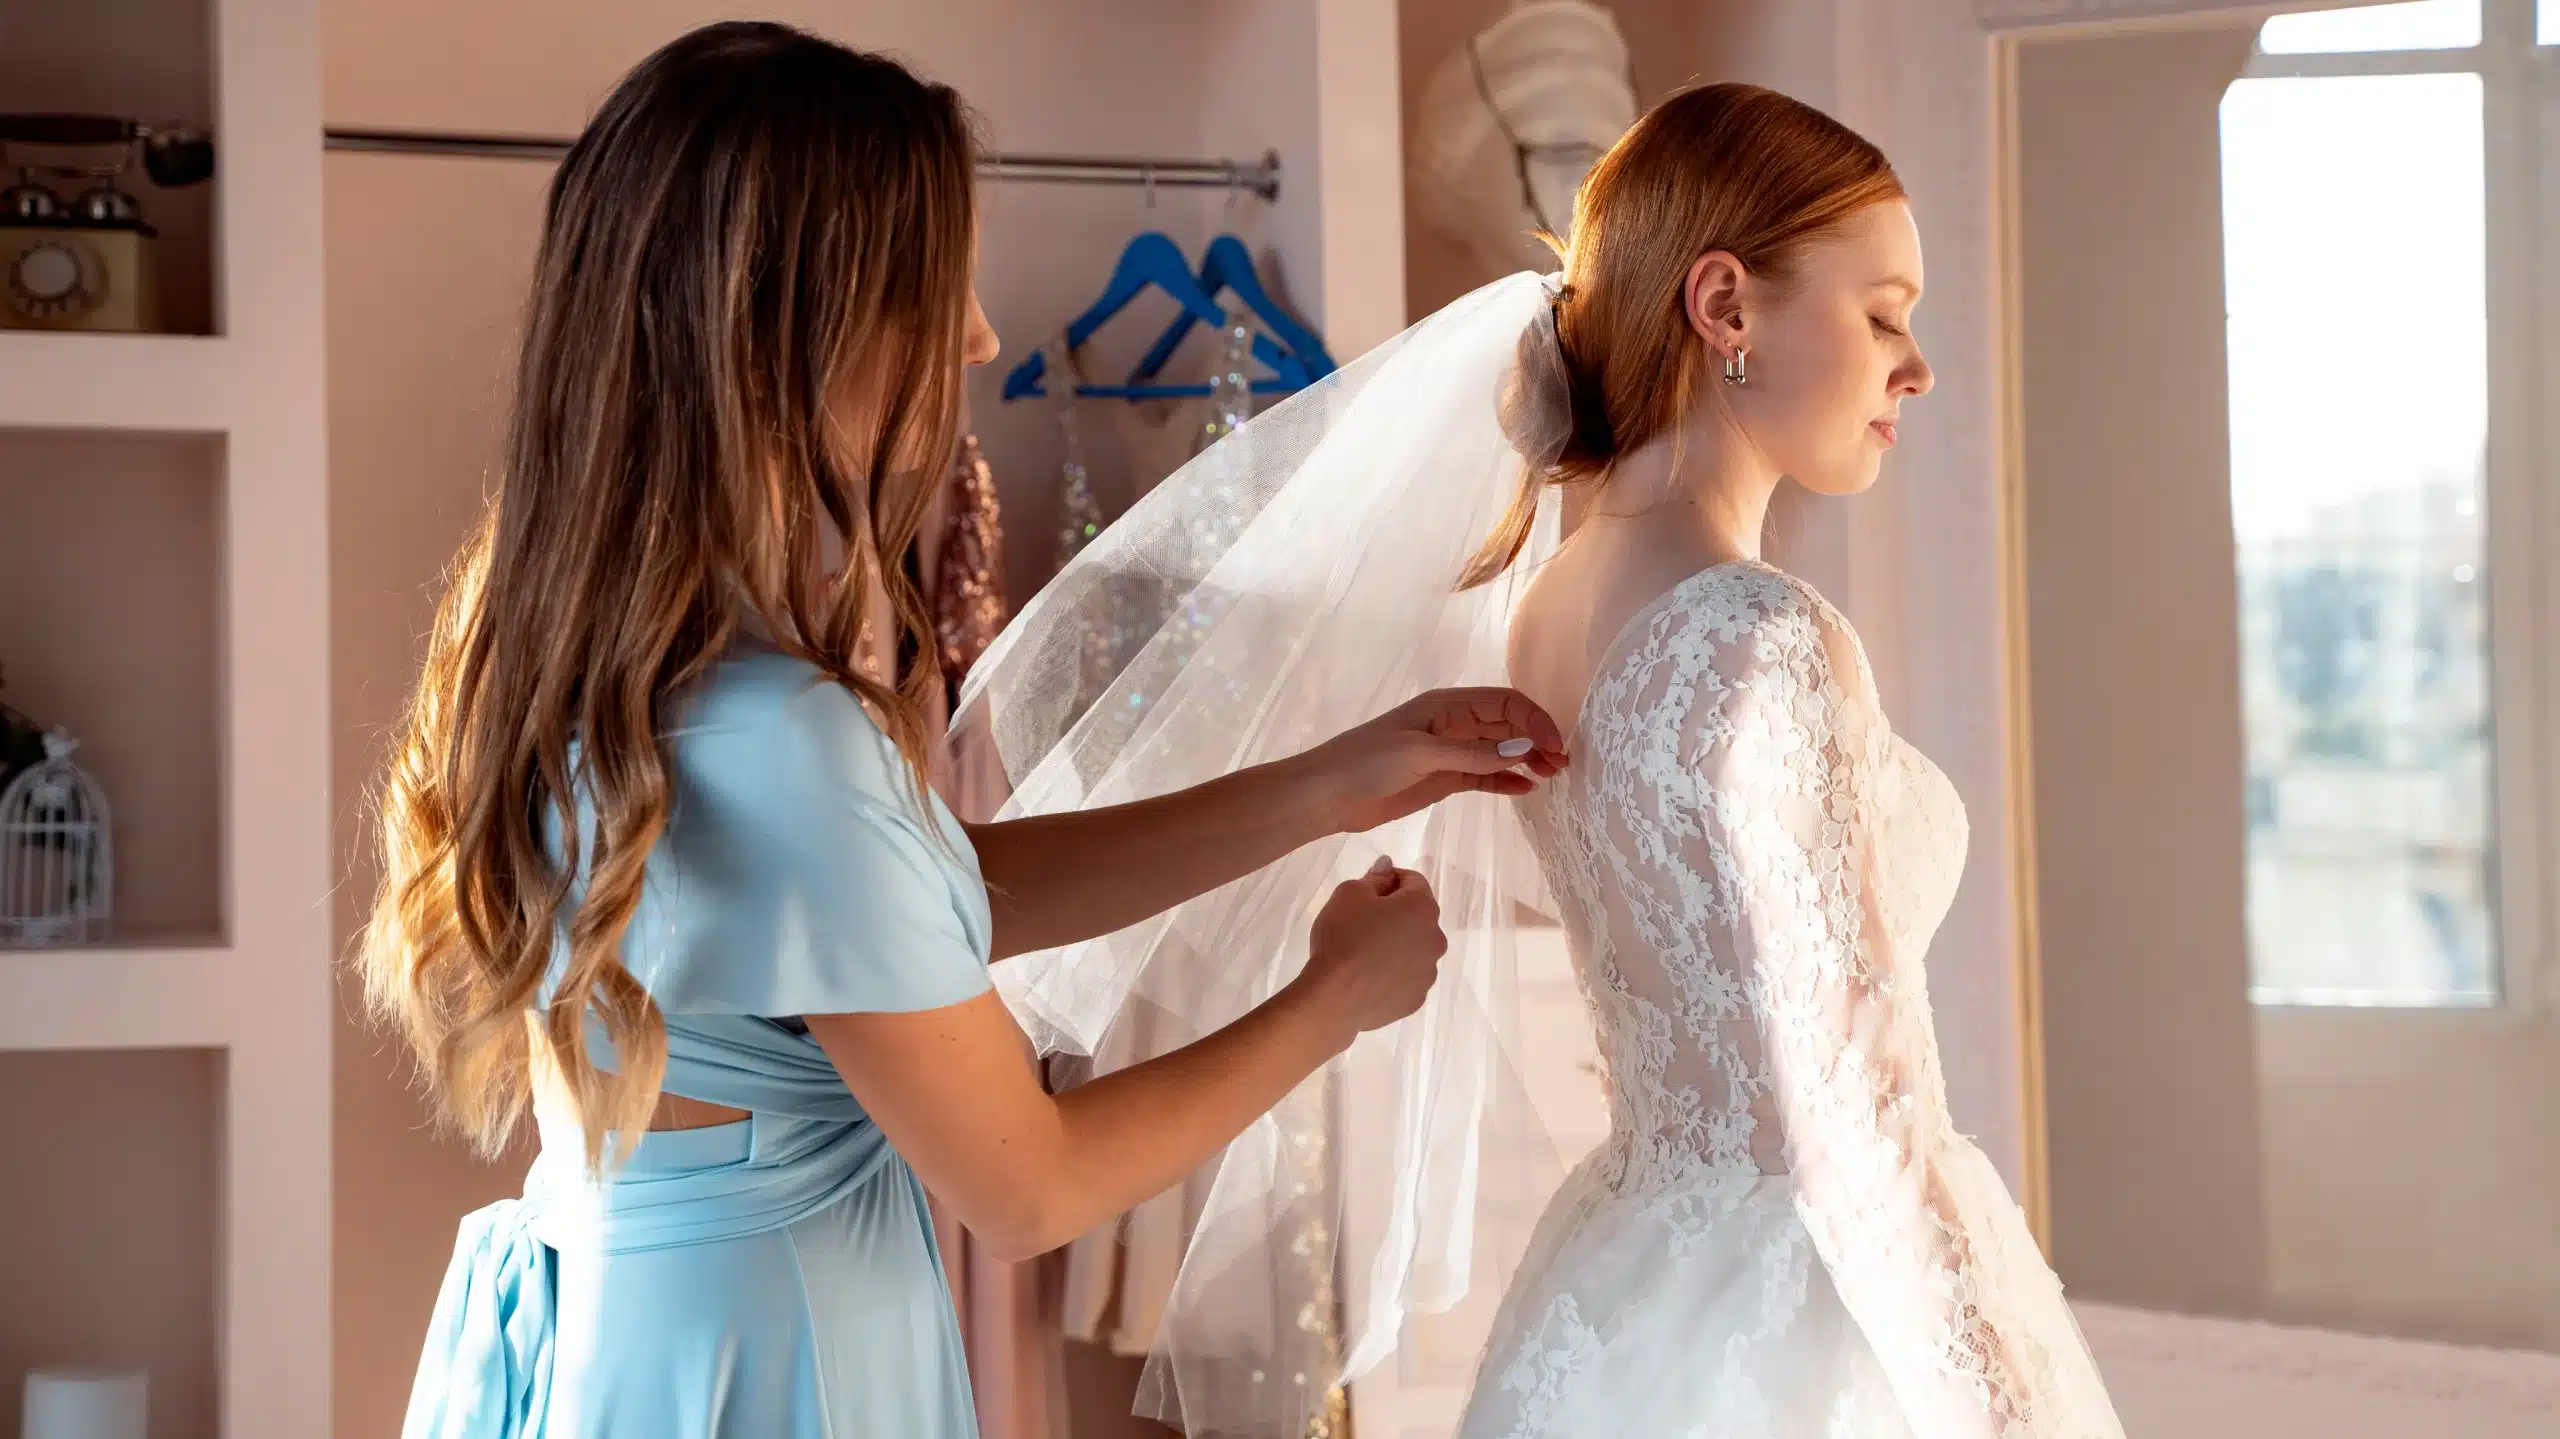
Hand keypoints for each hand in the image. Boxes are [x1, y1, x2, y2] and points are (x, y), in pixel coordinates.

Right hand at [1290, 858, 1447, 1044]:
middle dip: (1396, 913)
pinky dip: (1393, 972)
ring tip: (1365, 952)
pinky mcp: (1416, 999)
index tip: (1367, 889)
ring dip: (1397, 943)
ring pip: (1414, 948)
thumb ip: (1374, 877)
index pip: (1413, 881)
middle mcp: (1435, 939)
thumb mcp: (1350, 893)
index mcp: (1423, 908)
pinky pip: (1406, 977)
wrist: (1335, 997)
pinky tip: (1369, 976)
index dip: (1390, 879)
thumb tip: (1387, 867)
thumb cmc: (1343, 937)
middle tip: (1363, 921)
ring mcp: (1428, 973)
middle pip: (1417, 916)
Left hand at [1306, 688, 1570, 834]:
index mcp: (1446, 706)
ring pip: (1499, 751)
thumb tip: (1522, 750)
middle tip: (1563, 766)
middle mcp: (1453, 724)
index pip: (1505, 704)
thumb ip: (1470, 753)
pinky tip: (1526, 790)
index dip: (1534, 720)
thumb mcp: (1419, 754)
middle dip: (1537, 740)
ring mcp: (1449, 752)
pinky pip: (1484, 775)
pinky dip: (1506, 780)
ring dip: (1527, 761)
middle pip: (1508, 726)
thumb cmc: (1365, 763)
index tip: (1553, 747)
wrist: (1326, 795)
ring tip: (1552, 777)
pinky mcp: (1443, 778)